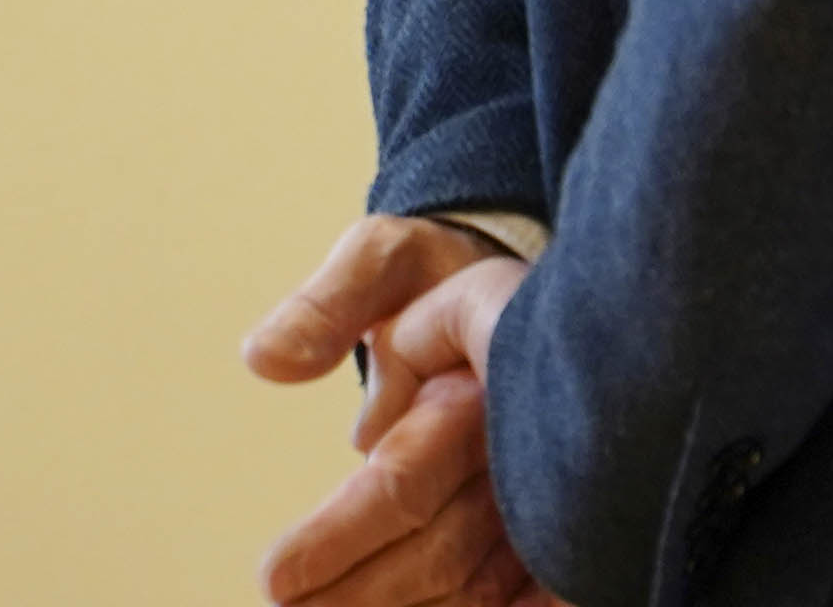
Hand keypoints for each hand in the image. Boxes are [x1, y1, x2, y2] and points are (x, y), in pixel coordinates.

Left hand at [242, 219, 558, 605]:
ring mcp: (558, 487)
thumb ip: (332, 300)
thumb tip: (266, 360)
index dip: (338, 537)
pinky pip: (526, 594)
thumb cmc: (441, 279)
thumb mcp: (387, 259)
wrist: (517, 300)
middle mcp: (535, 440)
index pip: (405, 480)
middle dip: (359, 596)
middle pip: (447, 551)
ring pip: (484, 585)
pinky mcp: (566, 522)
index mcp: (492, 373)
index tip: (273, 578)